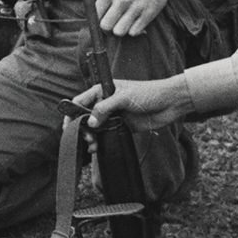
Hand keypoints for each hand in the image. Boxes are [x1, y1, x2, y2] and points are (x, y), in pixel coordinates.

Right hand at [72, 77, 192, 137]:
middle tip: (87, 138)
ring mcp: (114, 115)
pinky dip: (101, 141)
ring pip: (96, 127)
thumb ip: (105, 108)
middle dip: (82, 128)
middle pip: (86, 116)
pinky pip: (107, 134)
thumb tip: (91, 122)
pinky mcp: (122, 125)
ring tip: (92, 145)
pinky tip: (98, 147)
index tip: (68, 126)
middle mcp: (106, 102)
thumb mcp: (124, 97)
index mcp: (103, 90)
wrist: (169, 102)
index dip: (73, 112)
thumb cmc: (148, 92)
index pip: (81, 101)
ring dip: (91, 137)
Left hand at [96, 0, 182, 35]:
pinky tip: (134, 22)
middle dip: (107, 27)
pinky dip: (133, 29)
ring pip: (119, 32)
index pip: (96, 13)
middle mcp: (122, 0)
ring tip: (122, 23)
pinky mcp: (148, 15)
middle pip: (105, 26)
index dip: (97, 18)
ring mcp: (135, 8)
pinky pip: (134, 32)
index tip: (102, 18)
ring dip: (119, 29)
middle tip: (111, 23)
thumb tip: (97, 11)